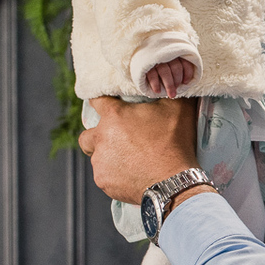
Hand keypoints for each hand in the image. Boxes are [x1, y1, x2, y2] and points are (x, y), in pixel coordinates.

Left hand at [78, 97, 199, 204]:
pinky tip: (132, 175)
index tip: (108, 107)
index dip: (102, 102)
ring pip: (97, 157)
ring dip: (109, 157)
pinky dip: (115, 175)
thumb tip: (174, 83)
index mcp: (114, 115)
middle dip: (97, 137)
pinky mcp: (103, 180)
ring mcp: (100, 161)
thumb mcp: (178, 110)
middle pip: (86, 135)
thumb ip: (169, 93)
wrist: (174, 182)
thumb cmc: (175, 144)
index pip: (96, 101)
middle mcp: (101, 137)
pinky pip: (104, 176)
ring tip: (131, 161)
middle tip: (117, 142)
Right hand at [146, 58, 196, 98]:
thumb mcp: (170, 67)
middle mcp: (165, 54)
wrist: (139, 62)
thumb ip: (179, 70)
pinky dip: (155, 83)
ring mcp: (155, 58)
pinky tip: (157, 91)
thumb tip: (186, 82)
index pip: (185, 61)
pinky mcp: (144, 64)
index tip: (186, 82)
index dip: (188, 73)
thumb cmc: (158, 68)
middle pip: (176, 66)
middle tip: (176, 92)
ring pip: (164, 70)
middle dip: (177, 81)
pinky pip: (152, 74)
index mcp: (174, 53)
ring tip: (171, 95)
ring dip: (169, 84)